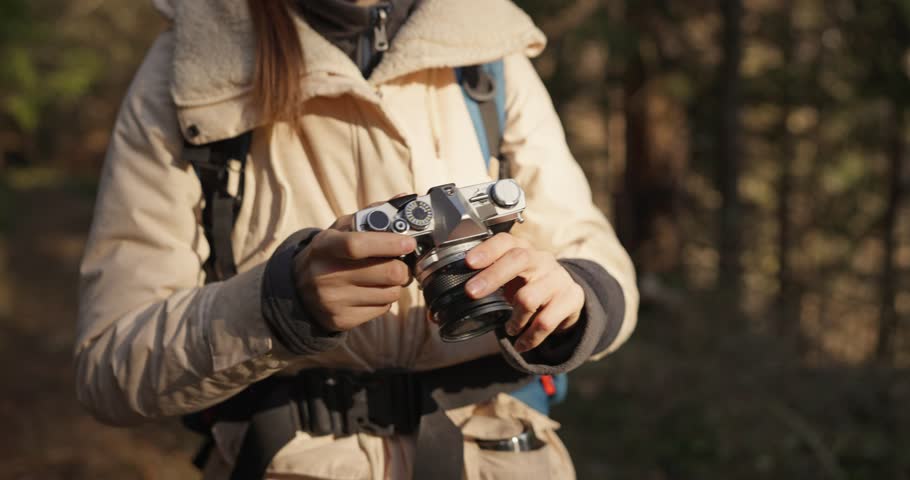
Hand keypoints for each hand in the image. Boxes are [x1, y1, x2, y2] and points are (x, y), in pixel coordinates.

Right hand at [294, 211, 415, 332]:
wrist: (298, 289)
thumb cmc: (329, 253)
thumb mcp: (341, 230)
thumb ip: (372, 214)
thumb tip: (405, 199)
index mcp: (325, 247)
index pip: (357, 245)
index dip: (389, 243)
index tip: (409, 242)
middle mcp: (326, 275)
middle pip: (387, 273)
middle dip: (403, 266)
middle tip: (402, 262)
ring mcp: (333, 301)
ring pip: (391, 293)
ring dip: (395, 284)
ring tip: (382, 277)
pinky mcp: (341, 320)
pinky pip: (383, 309)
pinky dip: (384, 299)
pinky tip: (371, 291)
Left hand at [464, 233, 583, 352]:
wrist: (567, 296)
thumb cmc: (528, 285)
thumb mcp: (508, 279)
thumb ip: (482, 285)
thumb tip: (437, 310)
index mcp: (523, 250)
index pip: (505, 241)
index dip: (486, 250)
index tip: (468, 262)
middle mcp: (541, 260)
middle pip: (519, 259)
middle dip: (492, 277)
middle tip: (471, 293)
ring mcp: (558, 278)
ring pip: (529, 297)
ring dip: (513, 319)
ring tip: (510, 329)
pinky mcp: (571, 298)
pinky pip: (545, 322)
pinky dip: (529, 337)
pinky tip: (522, 343)